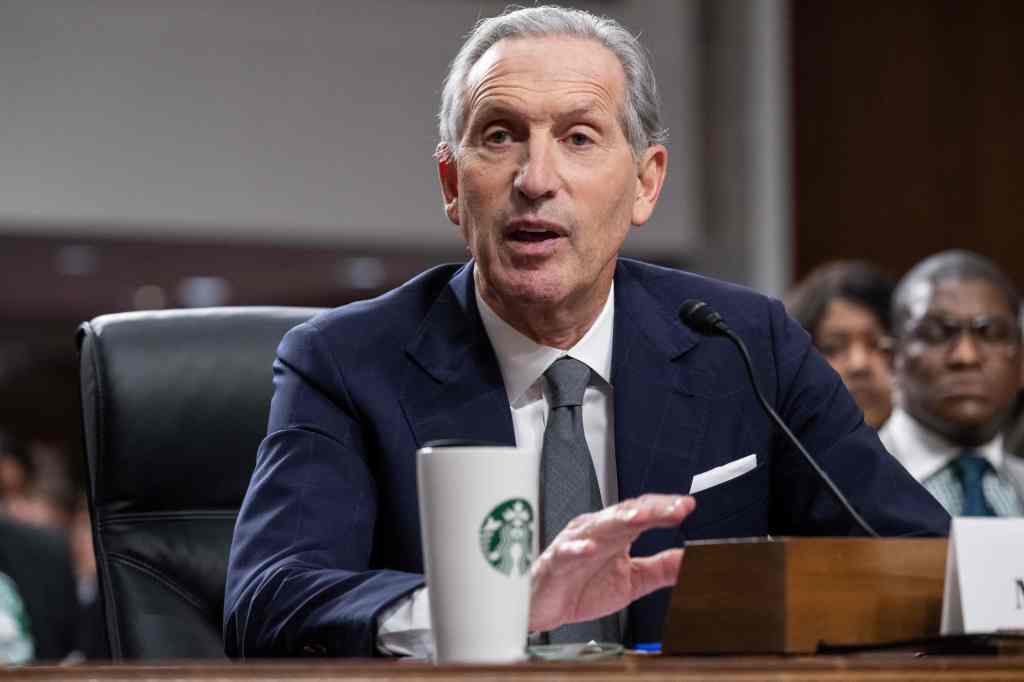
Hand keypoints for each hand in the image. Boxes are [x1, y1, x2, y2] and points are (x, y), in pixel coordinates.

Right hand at [528, 493, 694, 632]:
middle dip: (651, 511)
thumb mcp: (633, 582)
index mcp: (616, 534)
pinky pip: (566, 552)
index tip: (688, 506)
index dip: (665, 509)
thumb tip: (693, 559)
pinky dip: (577, 549)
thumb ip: (662, 569)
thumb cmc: (583, 588)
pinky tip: (590, 548)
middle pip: (626, 514)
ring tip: (640, 517)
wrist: (546, 608)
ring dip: (619, 520)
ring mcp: (575, 543)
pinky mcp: (555, 561)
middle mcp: (597, 532)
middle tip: (675, 508)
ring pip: (598, 526)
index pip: (643, 513)